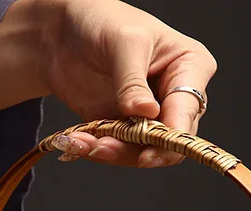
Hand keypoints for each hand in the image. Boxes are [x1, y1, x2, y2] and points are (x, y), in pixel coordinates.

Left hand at [0, 0, 216, 165]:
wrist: (62, 30)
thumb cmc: (102, 19)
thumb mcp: (123, 42)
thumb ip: (133, 81)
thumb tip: (147, 113)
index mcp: (189, 68)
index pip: (187, 112)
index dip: (170, 138)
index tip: (147, 152)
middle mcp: (173, 97)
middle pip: (169, 141)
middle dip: (137, 149)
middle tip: (106, 147)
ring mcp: (148, 116)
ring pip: (142, 151)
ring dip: (113, 153)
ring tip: (87, 143)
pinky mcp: (123, 128)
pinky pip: (117, 150)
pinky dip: (97, 150)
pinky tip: (79, 141)